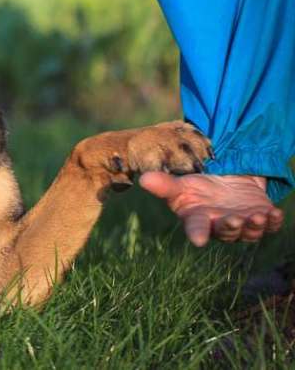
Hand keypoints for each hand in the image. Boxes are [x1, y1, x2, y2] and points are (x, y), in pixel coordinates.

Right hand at [139, 172, 283, 245]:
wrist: (226, 181)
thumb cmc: (198, 188)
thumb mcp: (181, 184)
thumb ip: (164, 184)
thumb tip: (142, 178)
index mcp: (199, 220)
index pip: (197, 229)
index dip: (198, 234)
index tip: (199, 240)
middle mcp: (221, 226)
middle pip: (227, 232)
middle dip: (231, 228)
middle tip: (235, 219)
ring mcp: (243, 224)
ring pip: (250, 233)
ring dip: (255, 226)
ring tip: (258, 216)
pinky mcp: (262, 218)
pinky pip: (270, 226)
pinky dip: (274, 221)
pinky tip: (275, 212)